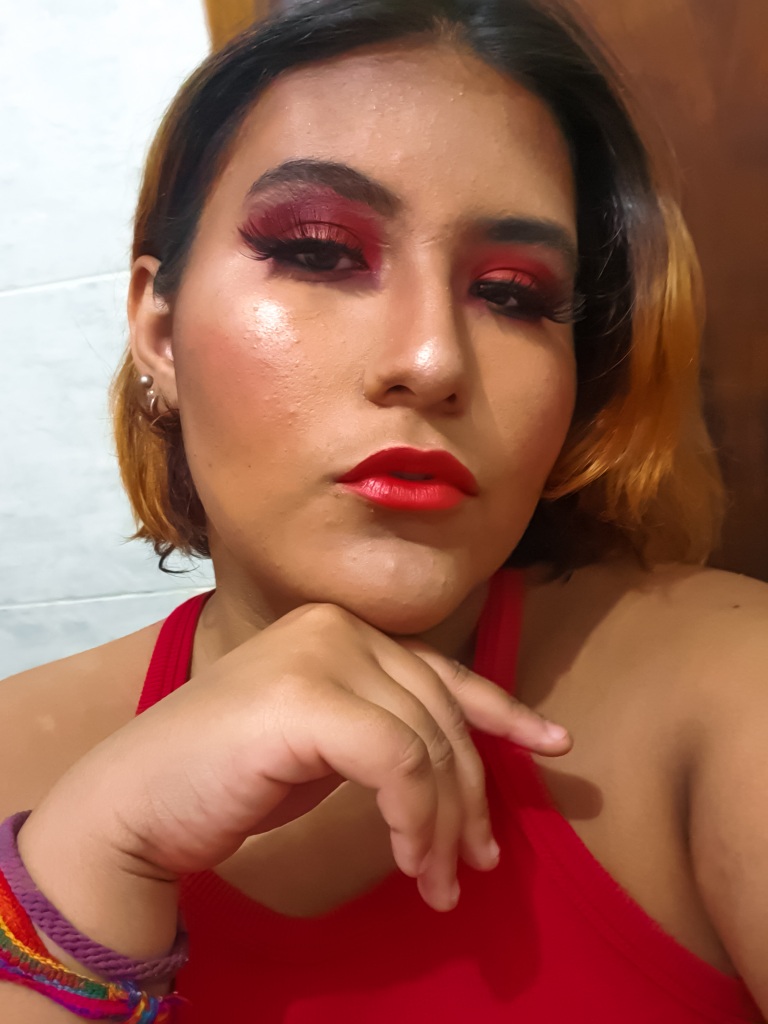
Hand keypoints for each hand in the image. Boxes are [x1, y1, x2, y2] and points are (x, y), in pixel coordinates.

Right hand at [30, 603, 569, 912]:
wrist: (138, 800)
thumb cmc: (229, 776)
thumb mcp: (328, 742)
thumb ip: (385, 729)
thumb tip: (461, 767)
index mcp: (343, 629)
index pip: (441, 670)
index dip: (503, 711)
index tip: (554, 746)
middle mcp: (337, 628)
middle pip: (441, 713)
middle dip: (470, 795)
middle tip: (476, 864)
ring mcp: (320, 654)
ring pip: (427, 744)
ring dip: (442, 824)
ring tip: (439, 883)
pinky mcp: (307, 698)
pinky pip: (398, 764)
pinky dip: (415, 819)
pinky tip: (410, 862)